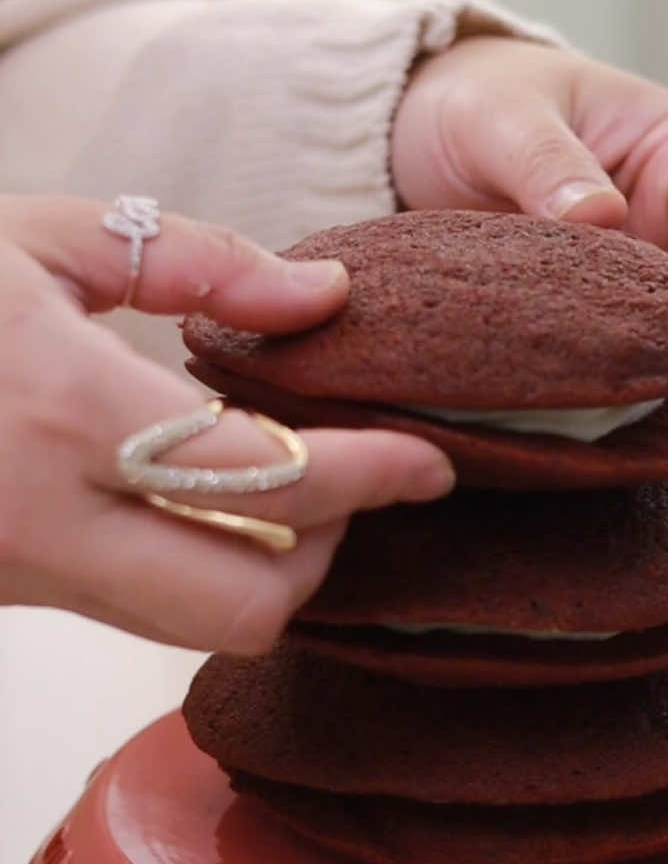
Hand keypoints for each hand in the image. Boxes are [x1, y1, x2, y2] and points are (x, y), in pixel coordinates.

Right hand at [0, 195, 453, 652]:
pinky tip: (196, 495)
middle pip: (248, 607)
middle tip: (347, 484)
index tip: (430, 461)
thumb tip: (325, 301)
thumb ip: (196, 262)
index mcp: (64, 412)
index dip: (373, 477)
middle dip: (323, 558)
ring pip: (195, 625)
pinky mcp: (11, 595)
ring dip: (264, 568)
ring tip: (276, 480)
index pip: (269, 479)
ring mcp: (23, 577)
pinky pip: (138, 609)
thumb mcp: (38, 238)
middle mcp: (47, 523)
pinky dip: (197, 567)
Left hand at [391, 37, 667, 383]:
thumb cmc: (479, 103)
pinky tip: (593, 421)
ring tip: (632, 411)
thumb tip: (599, 216)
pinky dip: (628, 403)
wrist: (423, 142)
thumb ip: (544, 160)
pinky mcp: (615, 341)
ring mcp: (656, 294)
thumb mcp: (500, 116)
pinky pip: (640, 381)